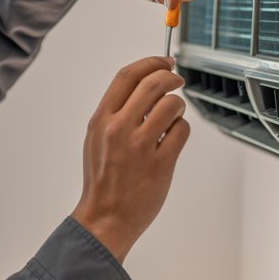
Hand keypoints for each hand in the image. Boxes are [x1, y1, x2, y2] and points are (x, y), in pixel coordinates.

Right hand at [71, 56, 189, 261]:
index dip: (150, 62)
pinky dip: (181, 130)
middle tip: (177, 80)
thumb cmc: (103, 180)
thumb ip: (116, 114)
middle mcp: (119, 129)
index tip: (164, 61)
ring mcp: (140, 146)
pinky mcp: (160, 164)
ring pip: (172, 105)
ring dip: (178, 106)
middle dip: (170, 76)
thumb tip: (144, 88)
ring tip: (172, 118)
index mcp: (101, 120)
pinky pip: (181, 131)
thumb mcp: (96, 139)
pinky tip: (172, 140)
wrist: (105, 218)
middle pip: (153, 83)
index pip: (127, 76)